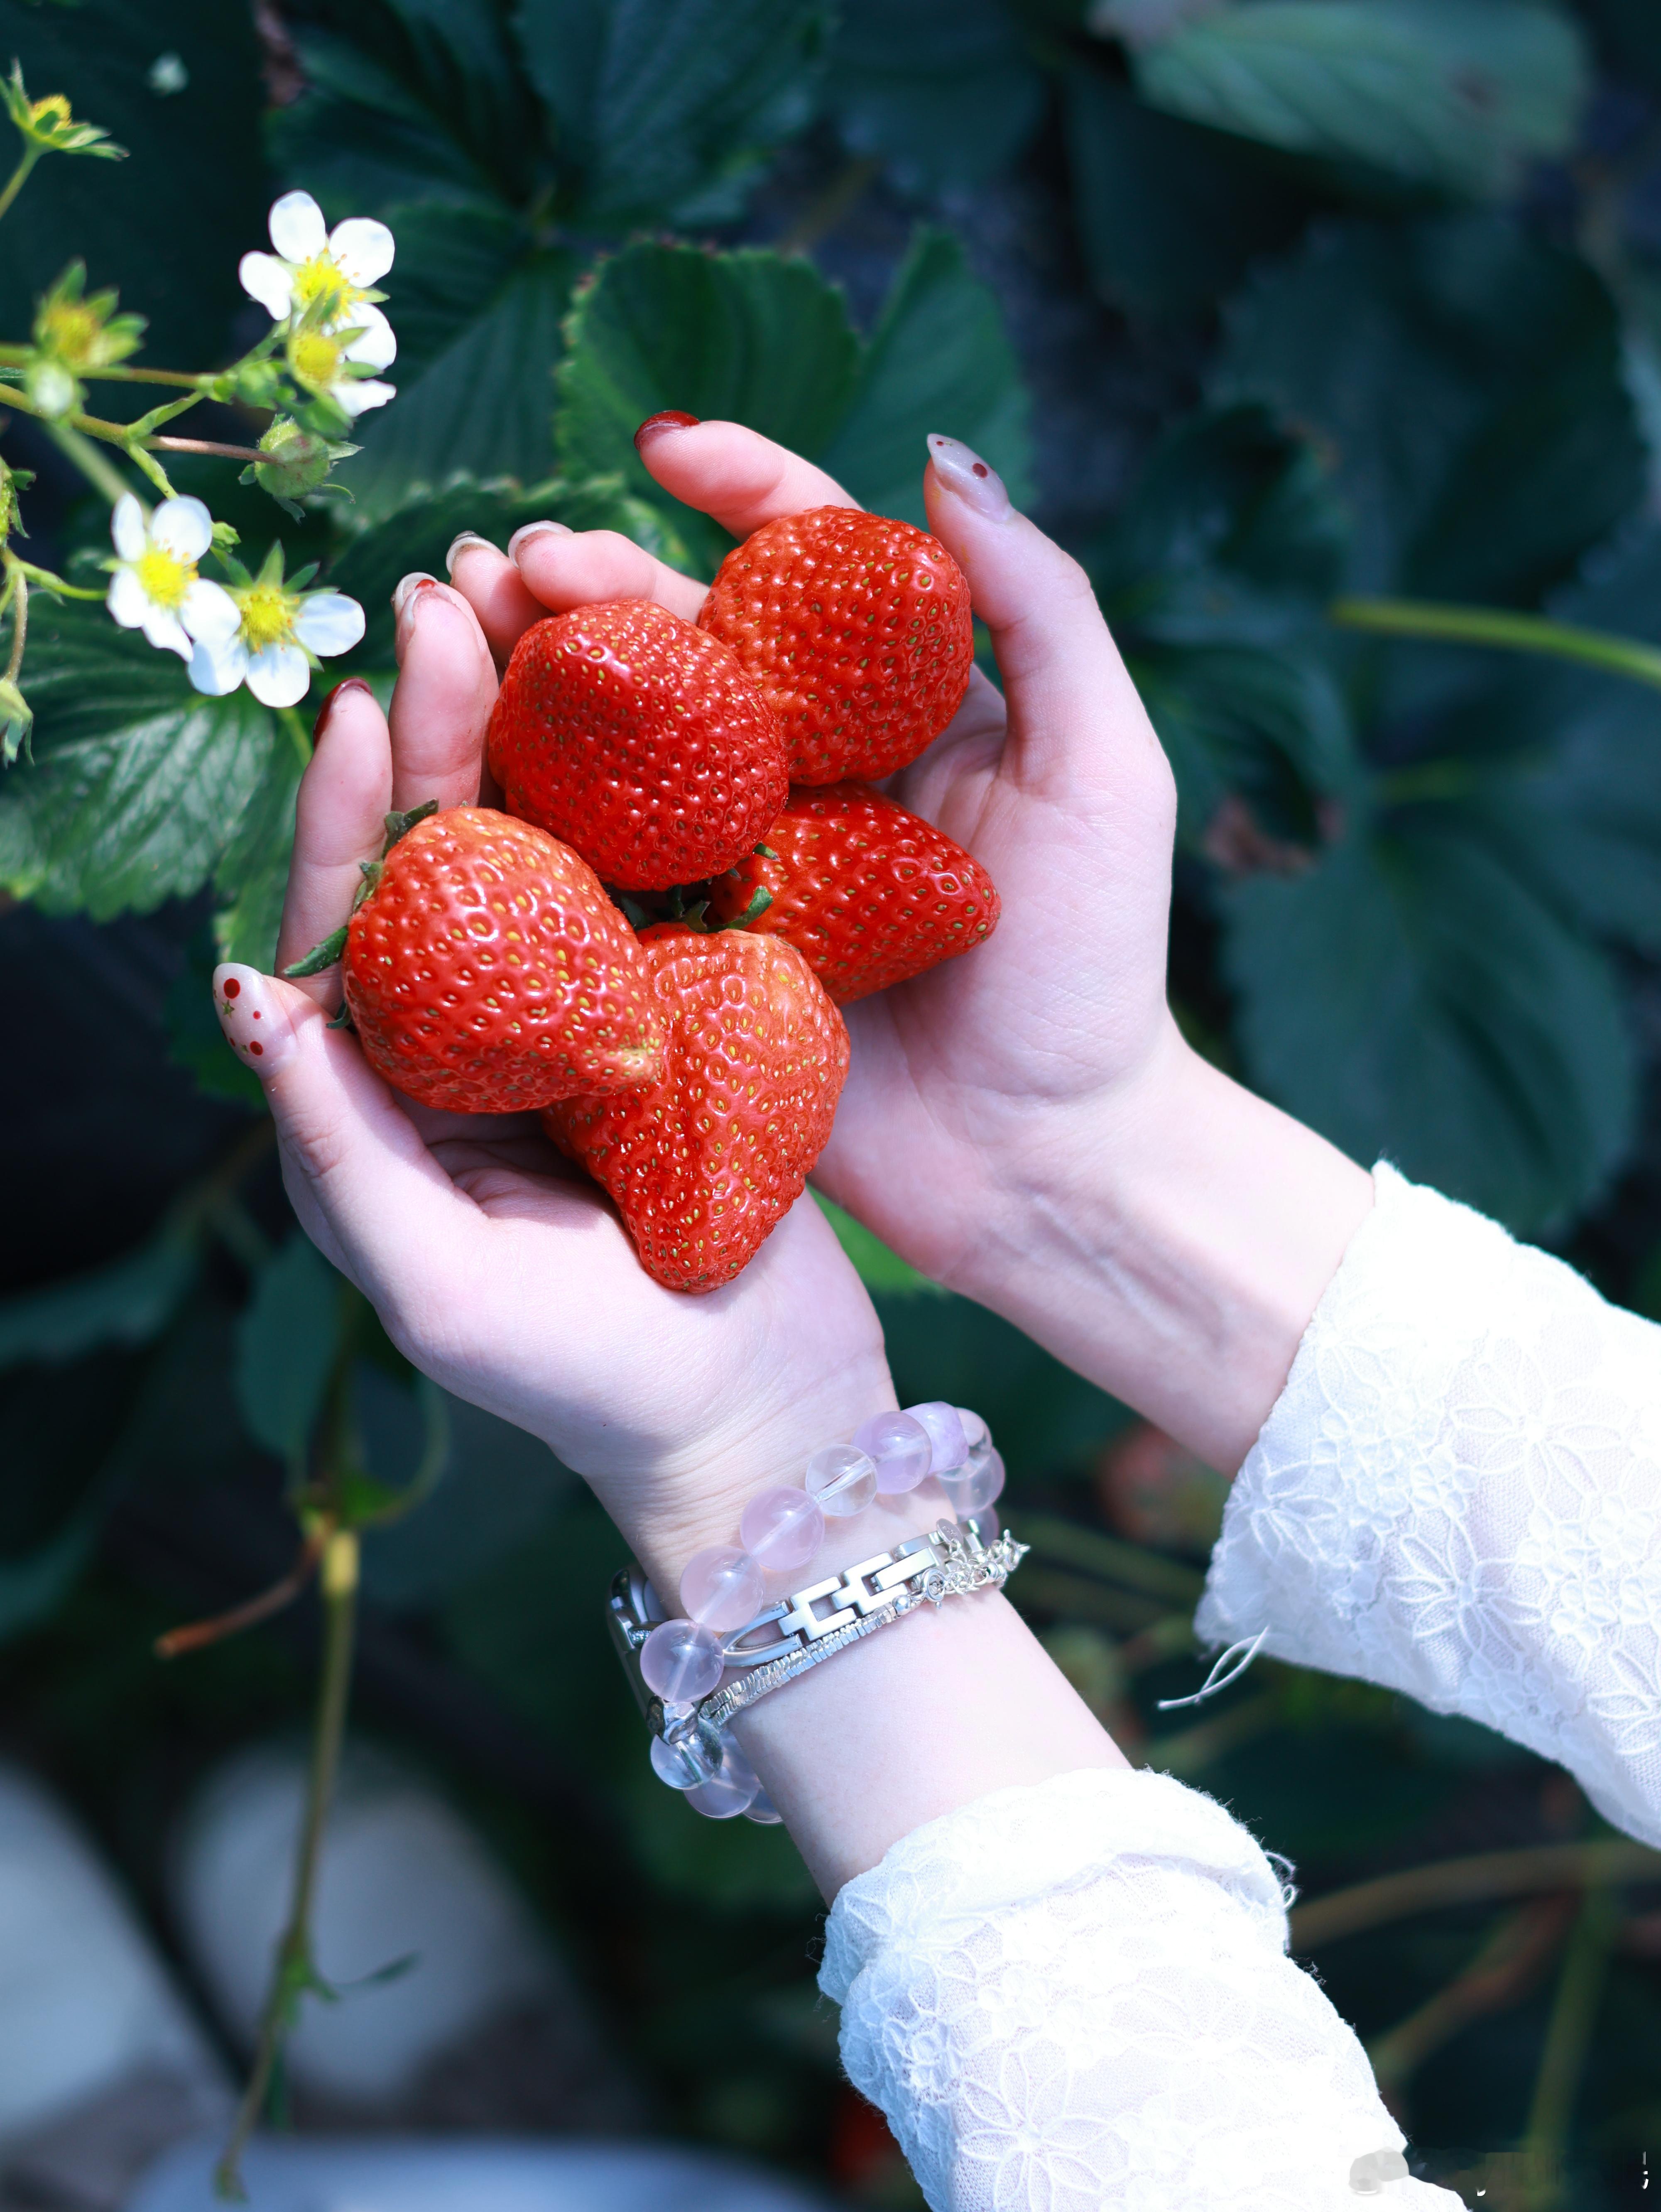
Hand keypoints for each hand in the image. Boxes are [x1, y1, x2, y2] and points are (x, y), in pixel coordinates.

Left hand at [226, 480, 1132, 1902]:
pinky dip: (642, 805)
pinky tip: (650, 715)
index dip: (348, 813)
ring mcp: (574, 1029)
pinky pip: (644, 895)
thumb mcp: (435, 1285)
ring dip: (532, 742)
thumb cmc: (590, 1380)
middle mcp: (471, 1050)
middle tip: (446, 602)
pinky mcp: (673, 1024)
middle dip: (437, 736)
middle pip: (440, 867)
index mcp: (390, 1104)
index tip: (358, 694)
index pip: (348, 931)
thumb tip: (248, 991)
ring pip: (540, 857)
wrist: (762, 1418)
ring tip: (528, 615)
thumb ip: (335, 1145)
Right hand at [445, 422, 1373, 1470]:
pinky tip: (455, 762)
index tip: (660, 446)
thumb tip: (942, 456)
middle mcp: (807, 772)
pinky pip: (595, 873)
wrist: (1048, 1162)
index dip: (736, 487)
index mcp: (899, 707)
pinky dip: (525, 815)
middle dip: (591, 583)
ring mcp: (739, 864)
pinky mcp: (690, 956)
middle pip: (684, 646)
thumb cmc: (1095, 968)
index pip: (809, 562)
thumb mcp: (1105, 770)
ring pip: (618, 747)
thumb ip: (1041, 609)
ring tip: (452, 624)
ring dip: (530, 679)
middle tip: (508, 561)